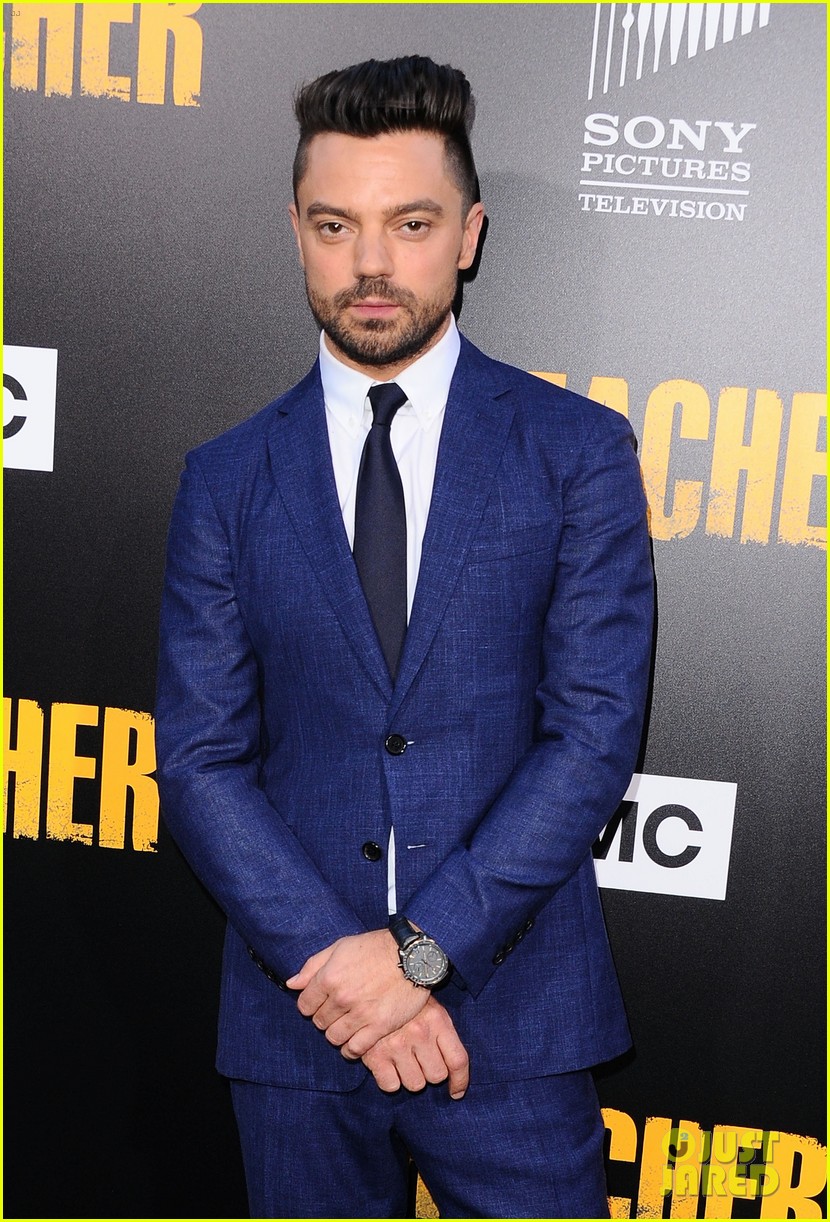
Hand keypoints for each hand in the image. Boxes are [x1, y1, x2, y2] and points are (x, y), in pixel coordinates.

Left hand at [285, 930, 428, 1056]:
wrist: (412, 956)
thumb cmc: (375, 947)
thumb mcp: (341, 947)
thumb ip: (313, 966)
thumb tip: (292, 984)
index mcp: (330, 977)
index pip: (305, 1005)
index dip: (311, 1004)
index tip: (320, 1002)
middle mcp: (342, 998)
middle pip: (319, 1022)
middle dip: (324, 1017)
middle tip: (336, 1011)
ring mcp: (361, 1014)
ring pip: (334, 1038)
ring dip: (336, 1033)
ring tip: (346, 1024)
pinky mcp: (379, 1027)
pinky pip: (355, 1049)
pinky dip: (350, 1050)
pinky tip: (353, 1042)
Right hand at [362, 996, 469, 1097]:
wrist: (370, 985)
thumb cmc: (405, 1002)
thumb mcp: (430, 1008)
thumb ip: (443, 1034)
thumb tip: (453, 1070)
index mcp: (437, 1019)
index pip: (457, 1060)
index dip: (460, 1081)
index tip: (456, 1092)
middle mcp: (420, 1032)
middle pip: (436, 1076)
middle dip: (429, 1071)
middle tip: (419, 1058)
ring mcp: (397, 1044)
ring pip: (415, 1084)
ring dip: (410, 1076)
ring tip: (402, 1058)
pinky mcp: (375, 1055)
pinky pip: (391, 1085)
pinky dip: (389, 1079)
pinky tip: (387, 1064)